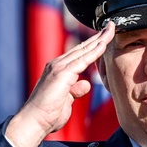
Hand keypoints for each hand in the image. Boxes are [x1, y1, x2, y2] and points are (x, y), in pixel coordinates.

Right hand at [5, 21, 115, 146]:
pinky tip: (104, 44)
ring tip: (111, 29)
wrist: (34, 120)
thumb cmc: (48, 114)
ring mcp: (59, 67)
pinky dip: (95, 51)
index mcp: (59, 70)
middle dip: (98, 36)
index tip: (105, 37)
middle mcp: (58, 64)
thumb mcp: (67, 100)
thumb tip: (86, 84)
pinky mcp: (62, 73)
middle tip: (112, 26)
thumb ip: (75, 90)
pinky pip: (83, 59)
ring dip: (99, 39)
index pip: (80, 54)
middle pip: (83, 47)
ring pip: (84, 49)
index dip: (93, 44)